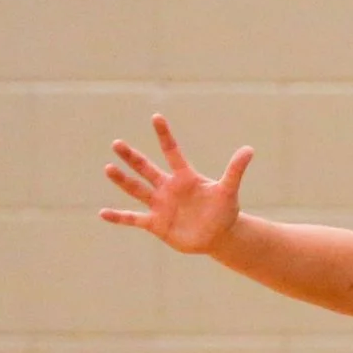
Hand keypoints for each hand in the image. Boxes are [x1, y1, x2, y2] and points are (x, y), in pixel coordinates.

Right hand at [99, 114, 253, 254]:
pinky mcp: (156, 224)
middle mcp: (167, 188)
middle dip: (132, 157)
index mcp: (184, 177)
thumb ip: (235, 170)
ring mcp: (160, 205)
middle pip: (146, 169)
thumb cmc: (223, 210)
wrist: (218, 235)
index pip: (173, 152)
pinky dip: (119, 217)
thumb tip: (249, 149)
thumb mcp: (228, 190)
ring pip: (137, 190)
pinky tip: (103, 213)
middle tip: (117, 143)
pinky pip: (133, 219)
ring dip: (123, 181)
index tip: (156, 116)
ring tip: (108, 168)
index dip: (165, 135)